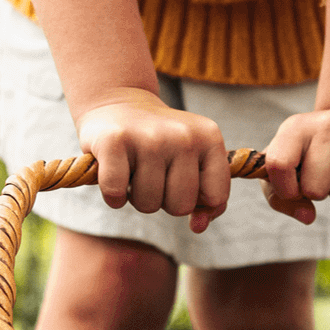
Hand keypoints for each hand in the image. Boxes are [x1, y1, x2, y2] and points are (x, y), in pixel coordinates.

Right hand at [75, 90, 228, 229]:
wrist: (118, 102)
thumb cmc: (160, 142)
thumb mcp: (193, 160)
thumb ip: (207, 197)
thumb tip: (198, 227)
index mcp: (210, 138)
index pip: (216, 197)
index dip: (197, 201)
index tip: (181, 185)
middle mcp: (184, 136)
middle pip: (180, 206)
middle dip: (164, 201)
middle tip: (153, 177)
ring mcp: (150, 138)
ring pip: (148, 204)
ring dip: (137, 197)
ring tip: (135, 172)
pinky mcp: (114, 141)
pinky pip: (116, 193)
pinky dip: (113, 196)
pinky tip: (114, 176)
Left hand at [260, 105, 329, 223]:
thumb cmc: (313, 155)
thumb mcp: (286, 170)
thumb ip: (280, 199)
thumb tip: (307, 216)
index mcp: (295, 128)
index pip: (280, 164)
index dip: (286, 190)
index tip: (294, 190)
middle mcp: (327, 124)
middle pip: (314, 188)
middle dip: (319, 193)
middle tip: (325, 177)